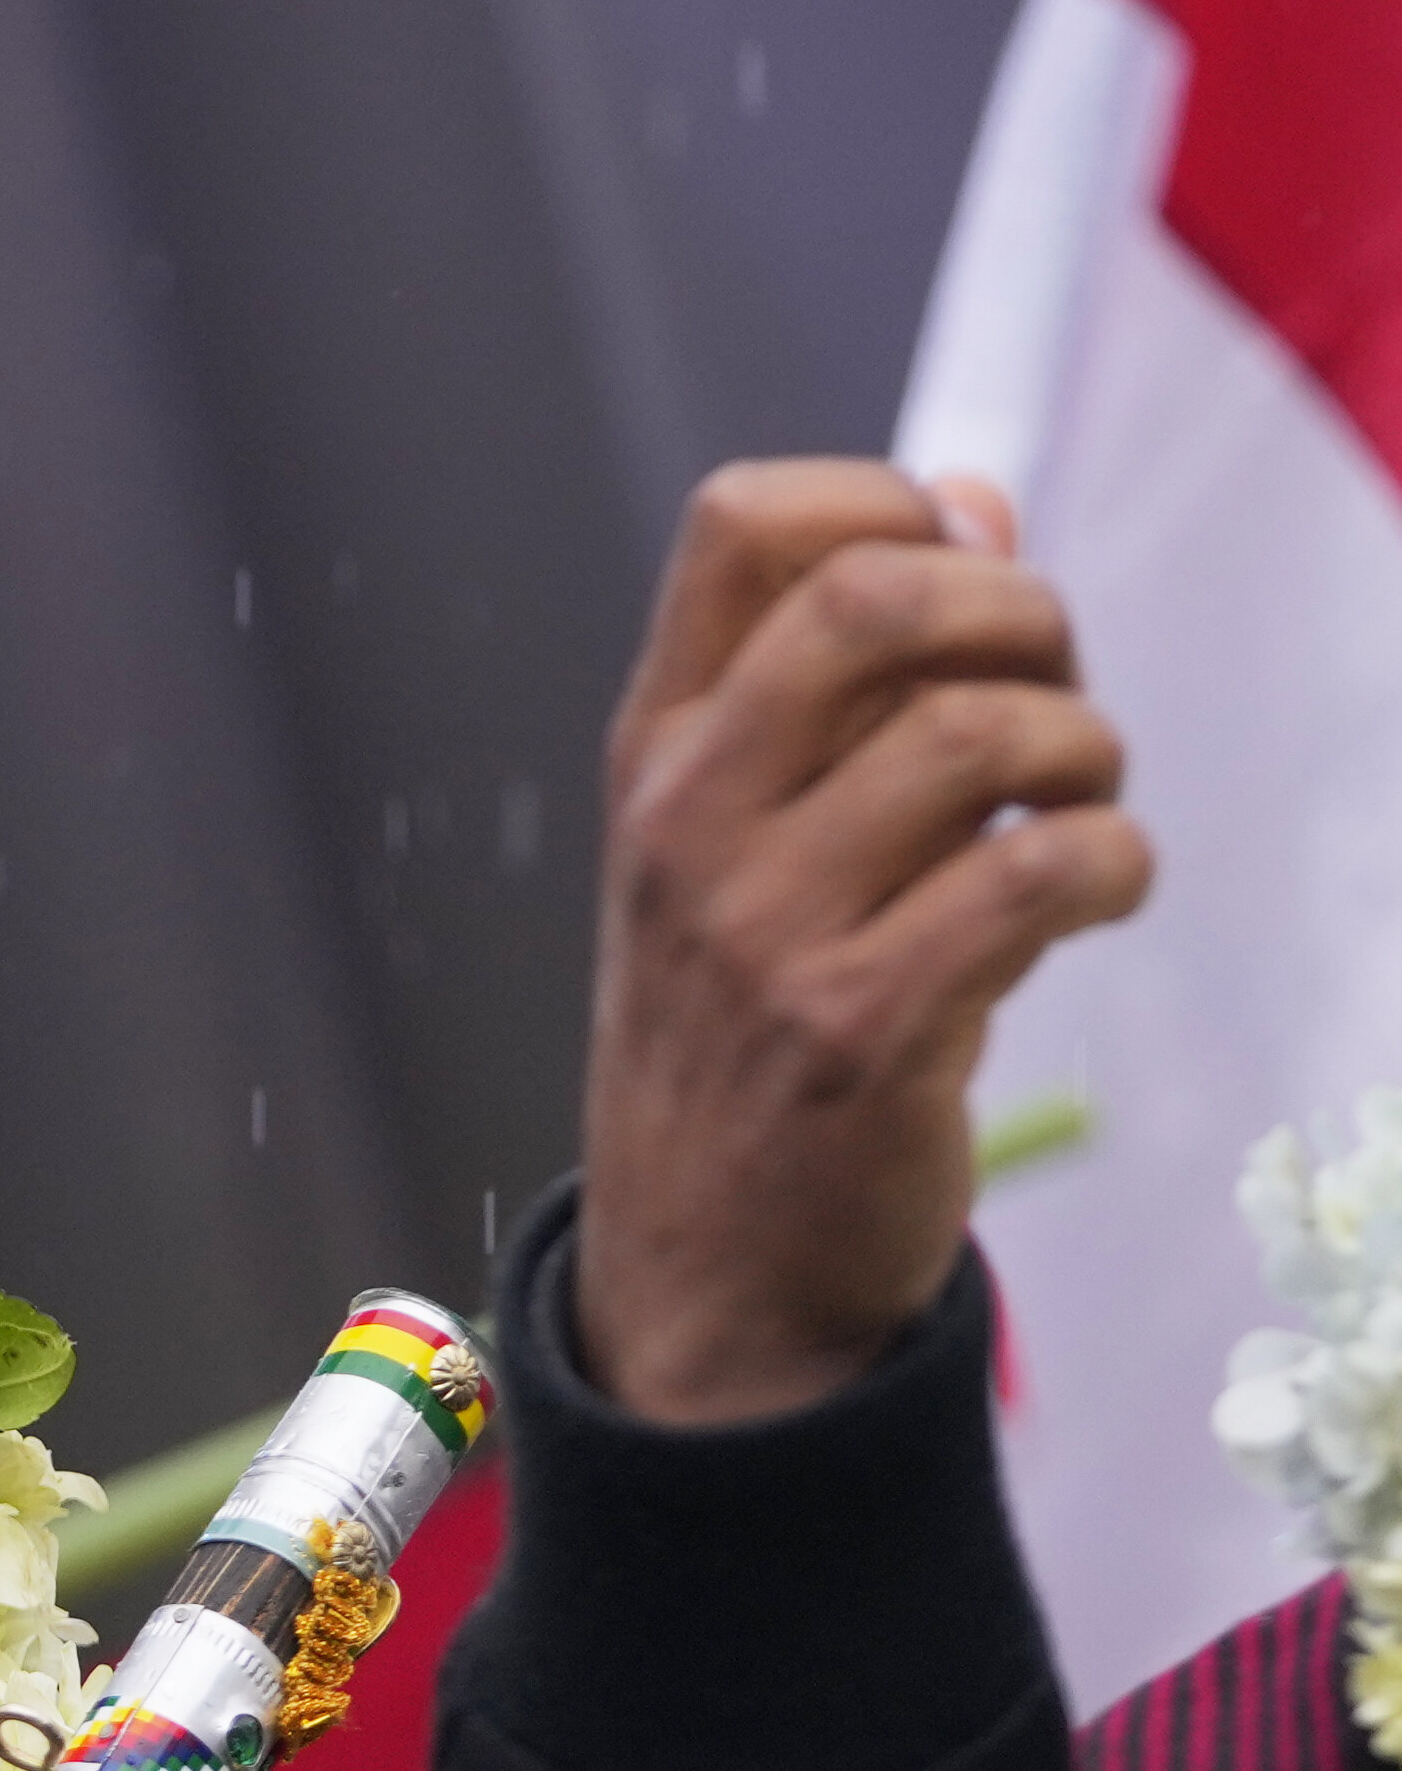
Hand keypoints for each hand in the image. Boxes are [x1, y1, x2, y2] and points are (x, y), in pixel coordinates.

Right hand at [575, 461, 1150, 1424]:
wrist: (706, 1273)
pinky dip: (1112, 865)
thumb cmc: (748, 1034)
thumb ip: (849, 679)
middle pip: (869, 596)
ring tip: (1082, 808)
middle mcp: (688, 821)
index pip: (742, 523)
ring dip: (1087, 750)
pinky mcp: (859, 1030)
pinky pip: (1037, 876)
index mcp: (657, 752)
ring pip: (976, 733)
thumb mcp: (748, 842)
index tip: (959, 575)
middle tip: (1049, 687)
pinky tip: (1095, 895)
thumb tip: (969, 497)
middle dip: (1018, 611)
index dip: (888, 498)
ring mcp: (761, 929)